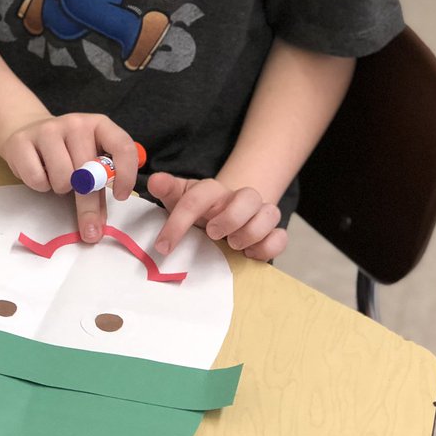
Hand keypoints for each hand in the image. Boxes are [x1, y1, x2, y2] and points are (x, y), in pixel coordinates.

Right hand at [0, 114, 140, 242]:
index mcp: (100, 125)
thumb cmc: (65, 152)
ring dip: (61, 188)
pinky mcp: (22, 141)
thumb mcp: (88, 163)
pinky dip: (40, 186)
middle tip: (89, 227)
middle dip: (88, 203)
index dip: (126, 174)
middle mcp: (76, 123)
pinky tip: (41, 175)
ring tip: (58, 180)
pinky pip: (37, 179)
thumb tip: (98, 226)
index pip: (122, 146)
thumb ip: (99, 190)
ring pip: (62, 177)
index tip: (120, 196)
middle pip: (89, 171)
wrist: (27, 131)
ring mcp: (48, 129)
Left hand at [147, 173, 287, 261]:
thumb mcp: (179, 199)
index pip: (200, 197)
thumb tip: (155, 181)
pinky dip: (268, 246)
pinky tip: (250, 255)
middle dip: (231, 218)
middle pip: (249, 196)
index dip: (179, 222)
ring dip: (251, 232)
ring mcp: (259, 215)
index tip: (163, 246)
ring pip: (271, 213)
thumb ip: (167, 190)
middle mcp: (239, 199)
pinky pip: (281, 236)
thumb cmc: (198, 210)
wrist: (222, 218)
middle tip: (212, 234)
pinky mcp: (271, 233)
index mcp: (213, 191)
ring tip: (233, 245)